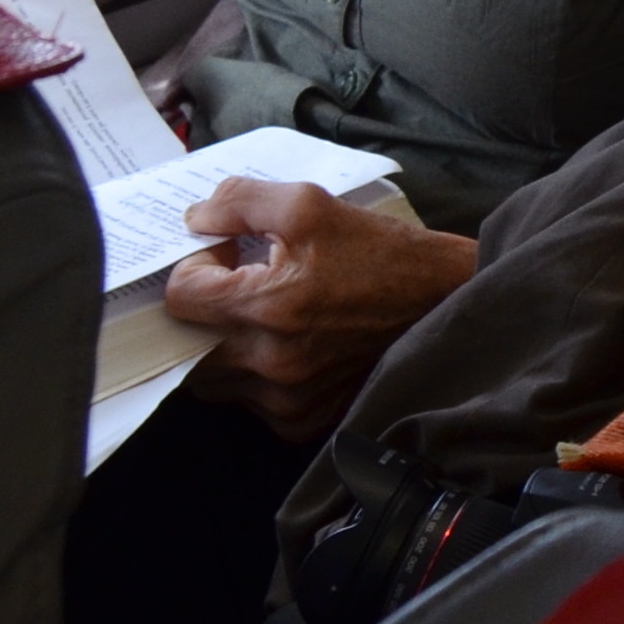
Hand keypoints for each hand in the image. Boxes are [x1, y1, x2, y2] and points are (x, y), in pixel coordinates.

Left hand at [162, 177, 478, 440]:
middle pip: (186, 344)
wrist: (442, 302)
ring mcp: (286, 399)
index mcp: (269, 306)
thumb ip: (241, 202)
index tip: (229, 256)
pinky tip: (287, 345)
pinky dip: (254, 376)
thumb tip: (195, 218)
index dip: (197, 267)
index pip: (180, 296)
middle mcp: (272, 363)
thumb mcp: (311, 205)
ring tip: (264, 315)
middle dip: (204, 310)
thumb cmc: (380, 252)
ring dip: (223, 345)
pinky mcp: (301, 421)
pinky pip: (248, 403)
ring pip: (212, 378)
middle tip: (240, 284)